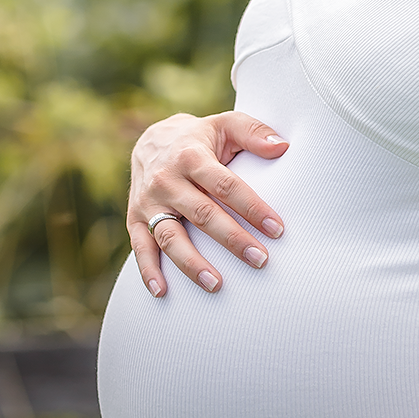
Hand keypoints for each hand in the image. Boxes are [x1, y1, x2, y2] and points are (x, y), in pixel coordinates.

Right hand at [128, 110, 288, 295]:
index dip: (251, 207)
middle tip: (260, 260)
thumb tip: (283, 146)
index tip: (276, 229)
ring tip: (216, 285)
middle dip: (232, 239)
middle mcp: (167, 180)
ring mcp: (149, 202)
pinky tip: (163, 293)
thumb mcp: (225, 124)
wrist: (152, 140)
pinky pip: (140, 248)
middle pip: (202, 214)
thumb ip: (254, 132)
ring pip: (170, 237)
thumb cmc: (200, 138)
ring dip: (192, 263)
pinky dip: (148, 271)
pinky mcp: (135, 219)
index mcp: (192, 156)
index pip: (225, 185)